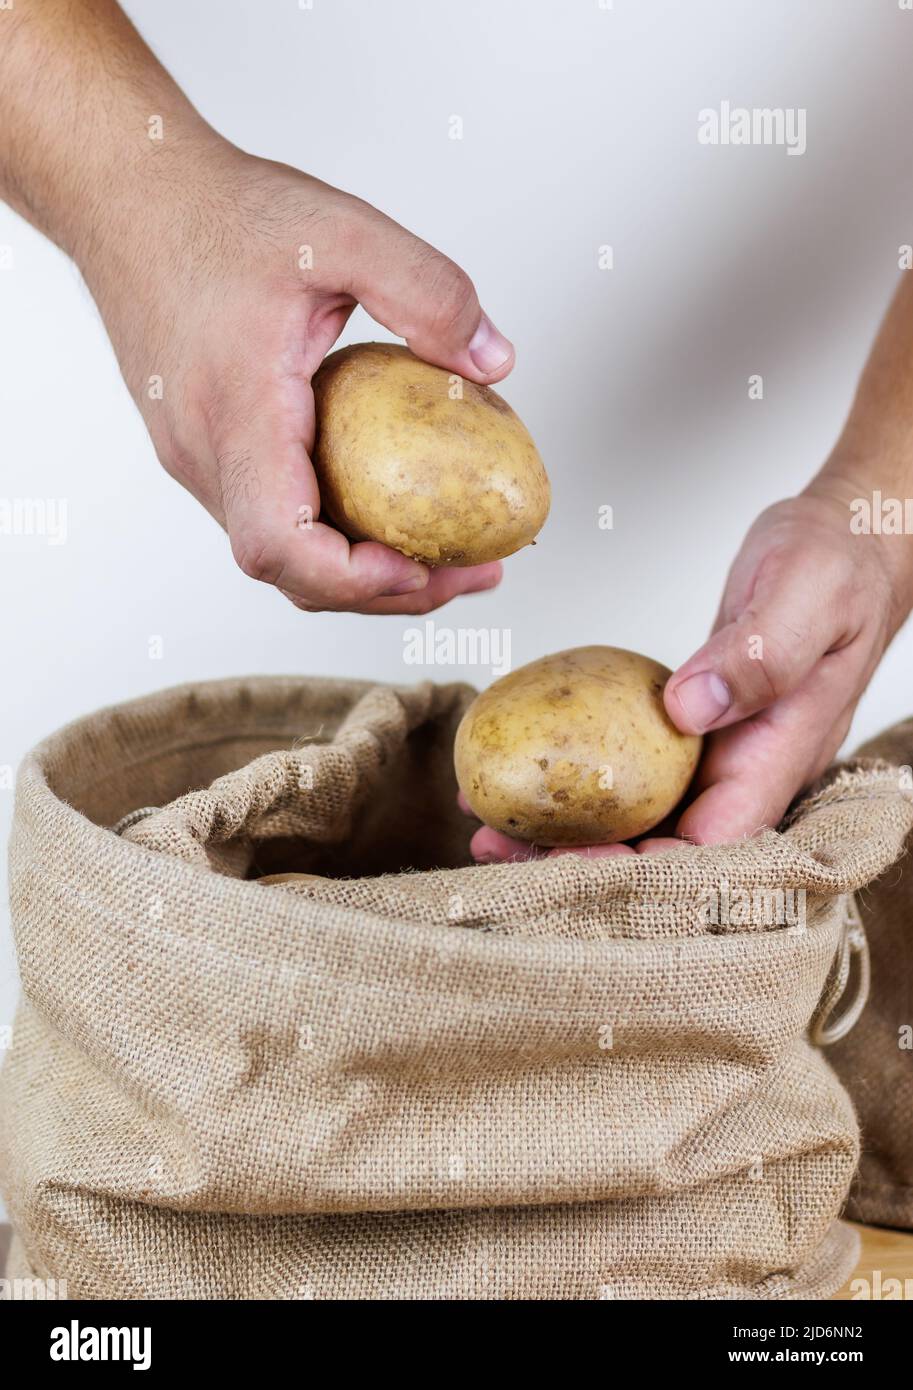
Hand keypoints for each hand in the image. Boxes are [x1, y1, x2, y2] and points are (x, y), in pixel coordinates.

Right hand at [80, 146, 513, 612]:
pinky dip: (329, 534)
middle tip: (467, 570)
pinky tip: (384, 506)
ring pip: (278, 552)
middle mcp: (206, 451)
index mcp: (237, 410)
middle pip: (287, 570)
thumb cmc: (220, 213)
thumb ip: (427, 292)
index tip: (424, 568)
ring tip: (440, 551)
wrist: (131, 197)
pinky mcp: (202, 451)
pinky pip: (269, 517)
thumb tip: (495, 365)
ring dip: (357, 570)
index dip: (353, 579)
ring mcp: (197, 458)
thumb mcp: (342, 232)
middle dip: (381, 591)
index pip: (281, 541)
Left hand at [466, 484, 912, 860]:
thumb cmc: (836, 564)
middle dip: (581, 862)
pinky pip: (632, 774)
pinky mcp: (692, 733)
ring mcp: (719, 756)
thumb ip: (758, 654)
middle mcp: (748, 771)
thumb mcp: (804, 595)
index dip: (641, 871)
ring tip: (490, 824)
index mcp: (780, 756)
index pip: (710, 848)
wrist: (848, 541)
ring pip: (641, 818)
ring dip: (567, 831)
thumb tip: (688, 709)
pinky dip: (579, 784)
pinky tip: (525, 776)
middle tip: (496, 846)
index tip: (567, 861)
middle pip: (664, 849)